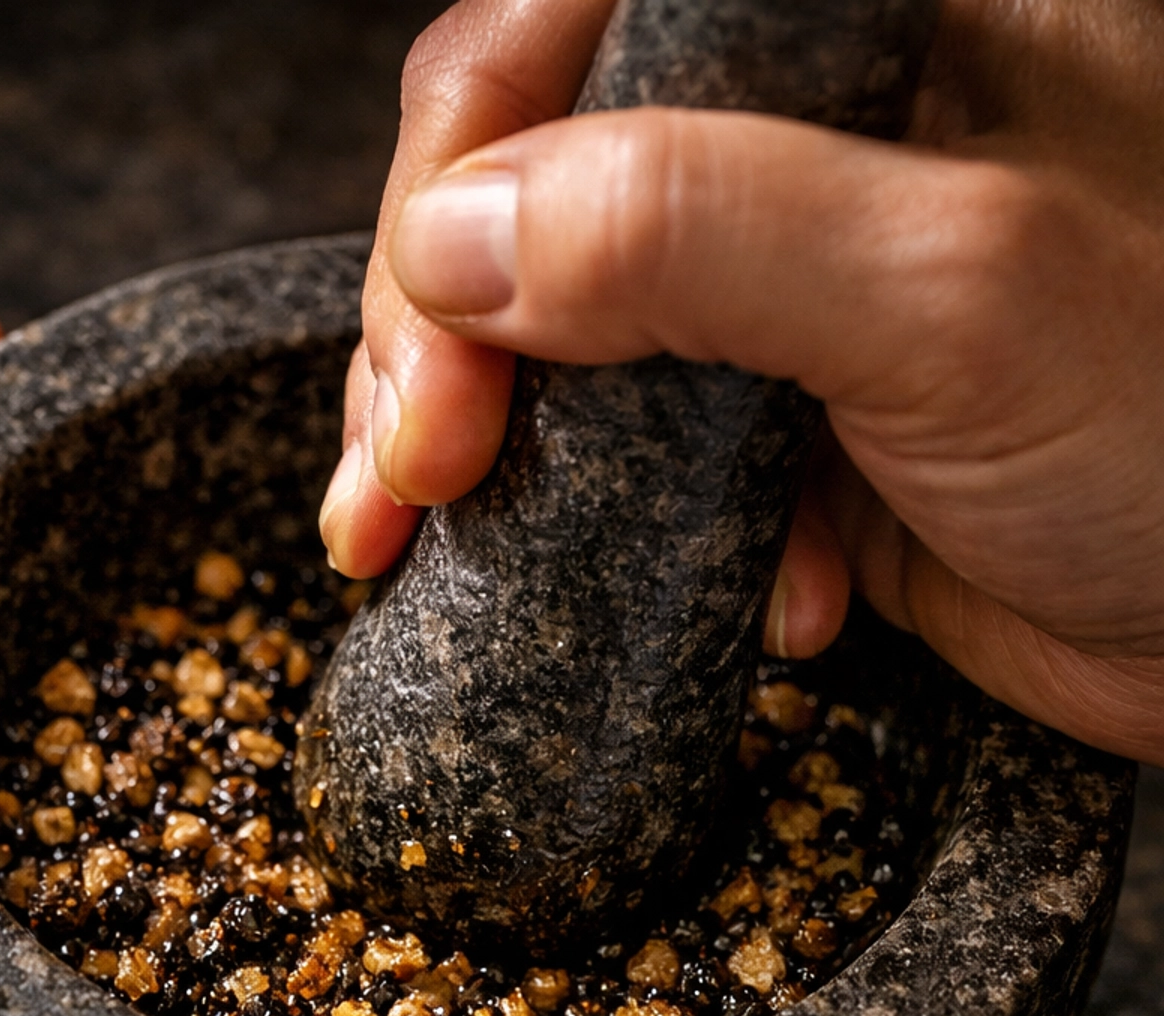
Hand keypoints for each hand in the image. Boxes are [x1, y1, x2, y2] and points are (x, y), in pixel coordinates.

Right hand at [323, 0, 1163, 766]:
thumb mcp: (949, 294)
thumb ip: (697, 228)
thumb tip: (463, 236)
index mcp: (859, 22)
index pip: (570, 30)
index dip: (458, 180)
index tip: (438, 360)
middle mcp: (815, 132)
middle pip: (529, 178)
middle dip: (442, 335)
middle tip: (417, 477)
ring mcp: (799, 284)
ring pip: (558, 323)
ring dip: (491, 447)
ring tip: (449, 542)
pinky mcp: (801, 424)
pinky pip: (642, 456)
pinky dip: (629, 540)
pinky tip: (749, 606)